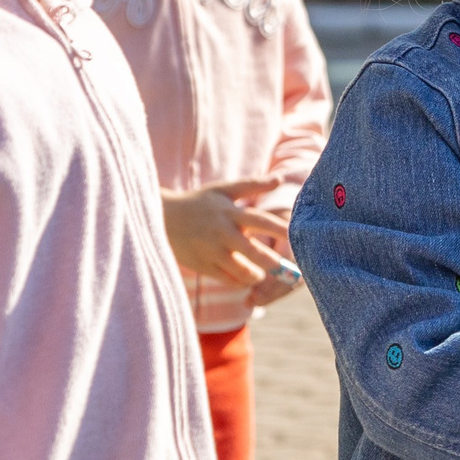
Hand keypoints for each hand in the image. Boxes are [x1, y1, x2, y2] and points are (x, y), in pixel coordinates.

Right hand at [163, 179, 294, 289]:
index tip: (298, 236)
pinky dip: (241, 281)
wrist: (161, 218)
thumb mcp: (223, 189)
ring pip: (242, 272)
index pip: (261, 220)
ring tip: (263, 273)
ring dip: (257, 275)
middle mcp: (222, 233)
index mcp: (230, 212)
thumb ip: (252, 185)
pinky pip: (228, 280)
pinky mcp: (203, 266)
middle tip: (287, 269)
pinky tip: (246, 277)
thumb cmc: (198, 202)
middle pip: (254, 252)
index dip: (281, 229)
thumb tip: (280, 178)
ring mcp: (212, 252)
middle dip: (273, 263)